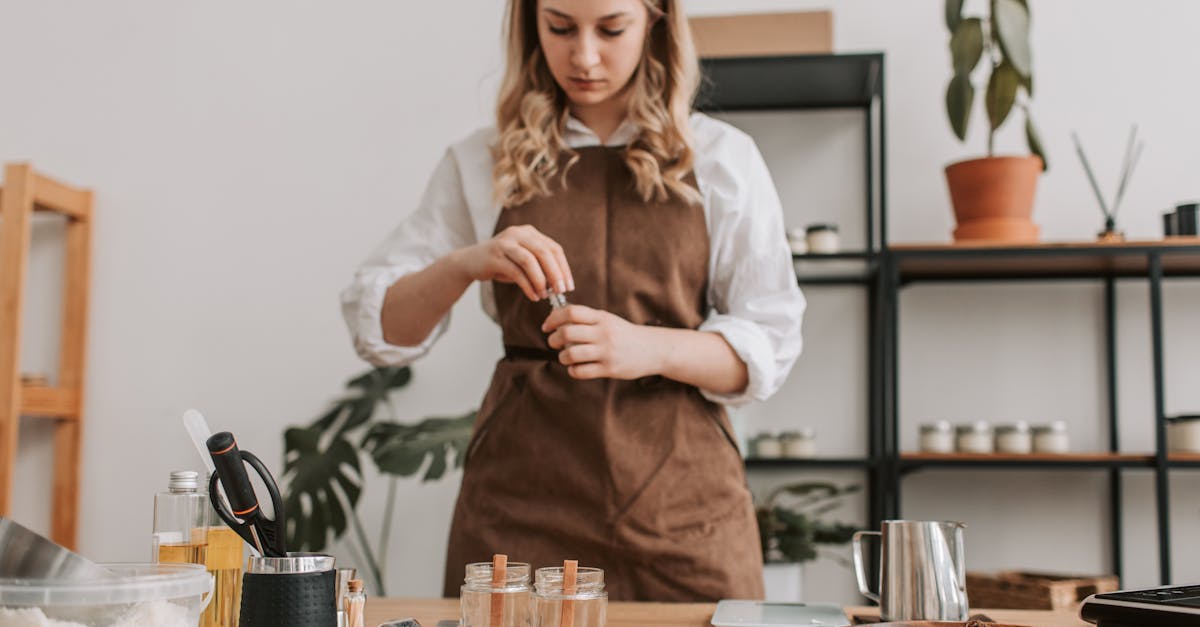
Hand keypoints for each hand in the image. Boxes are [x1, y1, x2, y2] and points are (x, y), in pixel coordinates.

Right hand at [453, 225, 573, 301]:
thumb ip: (540, 266)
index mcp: (529, 232)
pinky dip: (528, 286)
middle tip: (561, 291)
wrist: (470, 262)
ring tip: (546, 295)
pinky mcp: (494, 256)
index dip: (564, 267)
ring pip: (530, 261)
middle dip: (556, 274)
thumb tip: (560, 284)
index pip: (554, 248)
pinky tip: (533, 296)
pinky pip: (516, 272)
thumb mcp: (523, 260)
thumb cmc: (502, 263)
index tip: (569, 285)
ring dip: (541, 280)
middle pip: (544, 252)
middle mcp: (518, 233)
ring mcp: (505, 243)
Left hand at [543, 305, 663, 379]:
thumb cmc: (625, 334)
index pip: (571, 312)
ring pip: (571, 354)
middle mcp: (604, 333)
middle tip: (553, 342)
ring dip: (562, 357)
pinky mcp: (609, 369)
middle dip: (553, 339)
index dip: (553, 318)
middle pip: (567, 333)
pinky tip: (575, 368)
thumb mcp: (608, 320)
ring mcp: (607, 352)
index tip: (547, 326)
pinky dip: (572, 370)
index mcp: (602, 318)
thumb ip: (586, 318)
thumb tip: (557, 316)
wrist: (653, 349)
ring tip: (565, 357)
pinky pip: (581, 371)